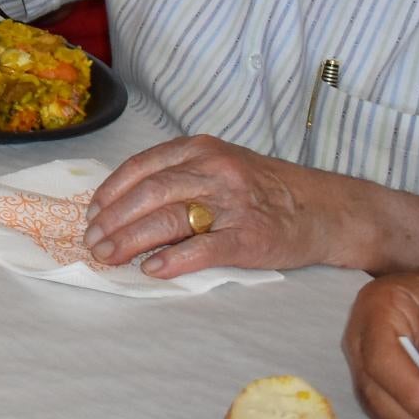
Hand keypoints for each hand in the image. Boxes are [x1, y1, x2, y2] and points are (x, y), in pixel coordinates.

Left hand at [83, 135, 342, 276]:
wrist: (327, 209)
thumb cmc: (265, 190)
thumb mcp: (221, 166)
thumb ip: (180, 177)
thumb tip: (124, 206)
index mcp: (202, 150)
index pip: (143, 166)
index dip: (111, 191)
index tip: (91, 213)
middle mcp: (215, 170)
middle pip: (150, 193)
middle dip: (113, 219)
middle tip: (92, 242)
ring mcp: (234, 203)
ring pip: (170, 218)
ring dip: (131, 240)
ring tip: (108, 257)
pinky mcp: (252, 237)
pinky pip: (206, 248)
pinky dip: (175, 259)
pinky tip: (152, 268)